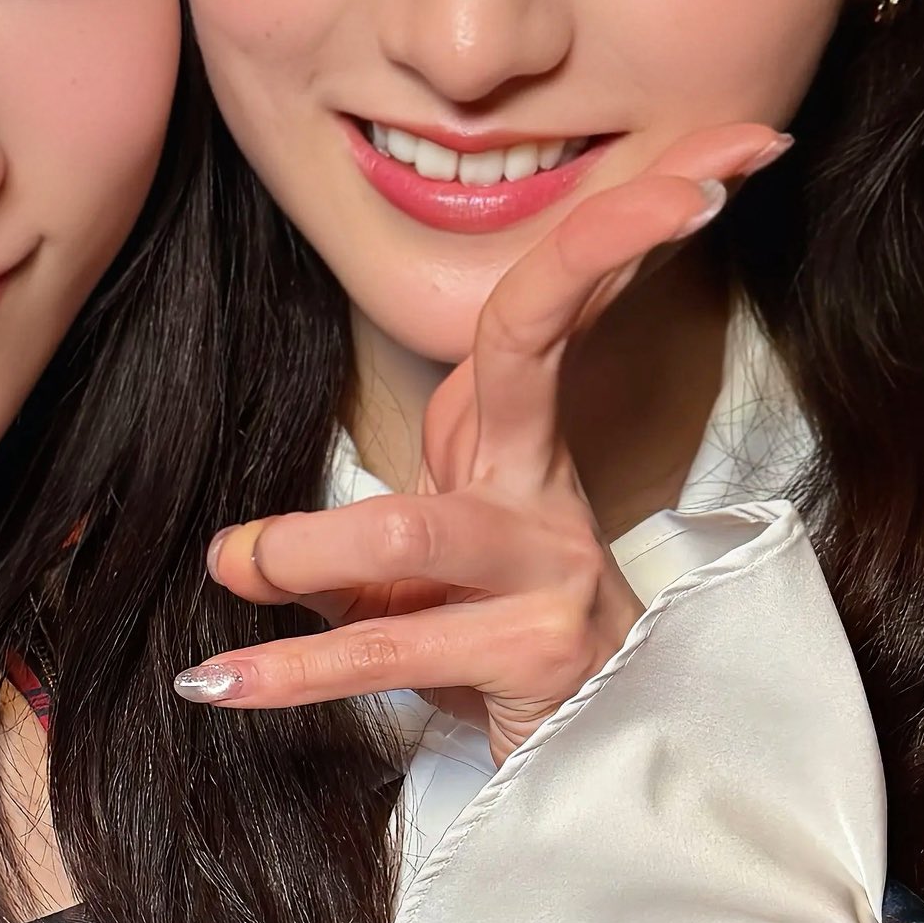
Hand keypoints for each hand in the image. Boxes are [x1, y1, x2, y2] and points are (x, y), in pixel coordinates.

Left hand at [176, 125, 790, 760]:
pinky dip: (287, 672)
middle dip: (557, 273)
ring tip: (231, 563)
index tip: (709, 159)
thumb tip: (229, 556)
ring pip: (417, 527)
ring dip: (307, 542)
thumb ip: (344, 544)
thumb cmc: (502, 641)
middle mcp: (546, 490)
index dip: (606, 228)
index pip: (545, 303)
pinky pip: (386, 649)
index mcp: (520, 442)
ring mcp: (551, 569)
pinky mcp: (533, 654)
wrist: (591, 763)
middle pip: (530, 340)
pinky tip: (214, 682)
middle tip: (571, 238)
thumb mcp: (430, 568)